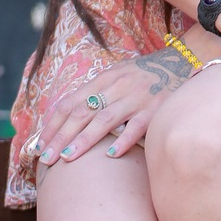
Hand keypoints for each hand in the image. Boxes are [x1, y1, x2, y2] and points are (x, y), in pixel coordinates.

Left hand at [34, 44, 195, 165]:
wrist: (181, 61)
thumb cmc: (144, 75)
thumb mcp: (117, 76)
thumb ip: (97, 93)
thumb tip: (68, 117)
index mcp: (104, 78)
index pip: (71, 102)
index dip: (53, 124)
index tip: (39, 145)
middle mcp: (117, 86)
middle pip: (83, 112)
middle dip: (61, 136)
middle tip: (46, 159)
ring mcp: (137, 97)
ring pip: (105, 119)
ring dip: (84, 140)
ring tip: (67, 158)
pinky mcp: (156, 108)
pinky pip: (138, 125)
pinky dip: (124, 140)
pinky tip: (111, 155)